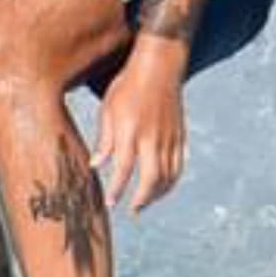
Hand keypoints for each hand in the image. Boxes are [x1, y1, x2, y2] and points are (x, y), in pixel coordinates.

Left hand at [91, 50, 188, 213]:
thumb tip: (95, 165)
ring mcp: (169, 138)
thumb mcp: (108, 109)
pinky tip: (163, 186)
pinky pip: (179, 165)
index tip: (110, 203)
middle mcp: (152, 138)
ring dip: (157, 194)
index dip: (116, 190)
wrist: (159, 66)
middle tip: (132, 210)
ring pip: (168, 176)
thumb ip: (104, 139)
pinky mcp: (180, 135)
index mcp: (131, 131)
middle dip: (141, 199)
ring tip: (145, 201)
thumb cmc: (128, 85)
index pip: (123, 170)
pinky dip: (172, 180)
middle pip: (151, 179)